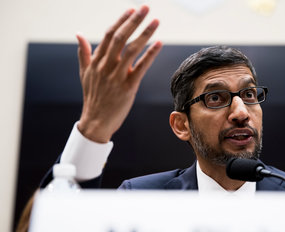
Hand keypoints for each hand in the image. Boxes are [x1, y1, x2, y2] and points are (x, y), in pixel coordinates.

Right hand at [75, 6, 161, 142]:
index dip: (121, 21)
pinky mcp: (128, 88)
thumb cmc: (92, 97)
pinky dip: (150, 55)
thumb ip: (83, 53)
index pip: (108, 35)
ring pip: (131, 50)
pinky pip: (141, 68)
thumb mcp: (85, 74)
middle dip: (134, 21)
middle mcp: (105, 66)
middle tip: (146, 8)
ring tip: (156, 21)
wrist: (96, 122)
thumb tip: (78, 34)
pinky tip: (159, 43)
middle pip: (120, 38)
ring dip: (145, 34)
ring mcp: (116, 77)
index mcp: (96, 61)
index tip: (131, 10)